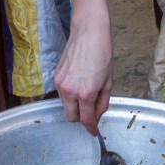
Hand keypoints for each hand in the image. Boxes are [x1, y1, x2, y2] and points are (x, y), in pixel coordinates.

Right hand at [53, 0, 112, 135]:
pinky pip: (61, 95)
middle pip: (71, 117)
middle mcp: (70, 91)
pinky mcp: (55, 77)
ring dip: (75, 106)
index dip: (91, 128)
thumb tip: (96, 115)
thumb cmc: (102, 53)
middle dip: (81, 118)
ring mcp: (60, 84)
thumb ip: (102, 103)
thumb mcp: (108, 82)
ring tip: (87, 91)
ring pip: (65, 106)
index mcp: (86, 93)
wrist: (88, 32)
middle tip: (91, 111)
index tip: (94, 132)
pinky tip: (79, 84)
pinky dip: (70, 95)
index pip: (86, 120)